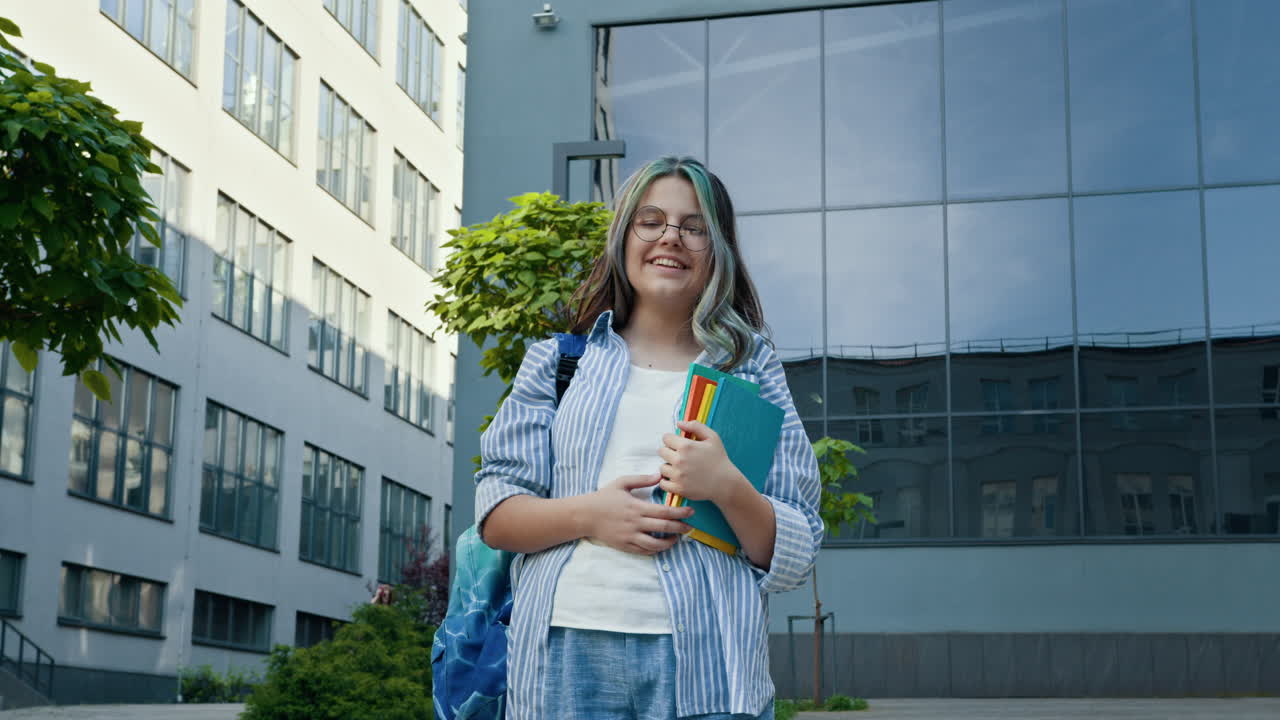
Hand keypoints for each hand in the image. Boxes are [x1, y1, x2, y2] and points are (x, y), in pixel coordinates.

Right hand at [580, 473, 694, 554]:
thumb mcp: (622, 483)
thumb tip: (659, 475)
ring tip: (677, 538)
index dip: (680, 513)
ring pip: (655, 544)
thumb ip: (641, 479)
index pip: (664, 511)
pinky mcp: (625, 545)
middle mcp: (635, 523)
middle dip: (680, 528)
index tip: (690, 512)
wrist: (585, 515)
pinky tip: (661, 545)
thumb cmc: (604, 497)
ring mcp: (630, 536)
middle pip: (664, 527)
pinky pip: (644, 551)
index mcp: (637, 507)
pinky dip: (655, 550)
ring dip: (669, 542)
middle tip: (690, 527)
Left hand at [658, 420, 746, 505]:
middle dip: (669, 452)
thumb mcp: (712, 437)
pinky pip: (662, 483)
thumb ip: (696, 426)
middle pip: (661, 452)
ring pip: (662, 467)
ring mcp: (678, 475)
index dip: (672, 440)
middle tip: (680, 457)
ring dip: (669, 467)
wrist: (725, 483)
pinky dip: (667, 481)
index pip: (666, 438)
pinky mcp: (678, 488)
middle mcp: (679, 460)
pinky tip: (677, 478)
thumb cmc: (719, 459)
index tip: (678, 445)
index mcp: (686, 446)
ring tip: (680, 468)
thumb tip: (679, 423)